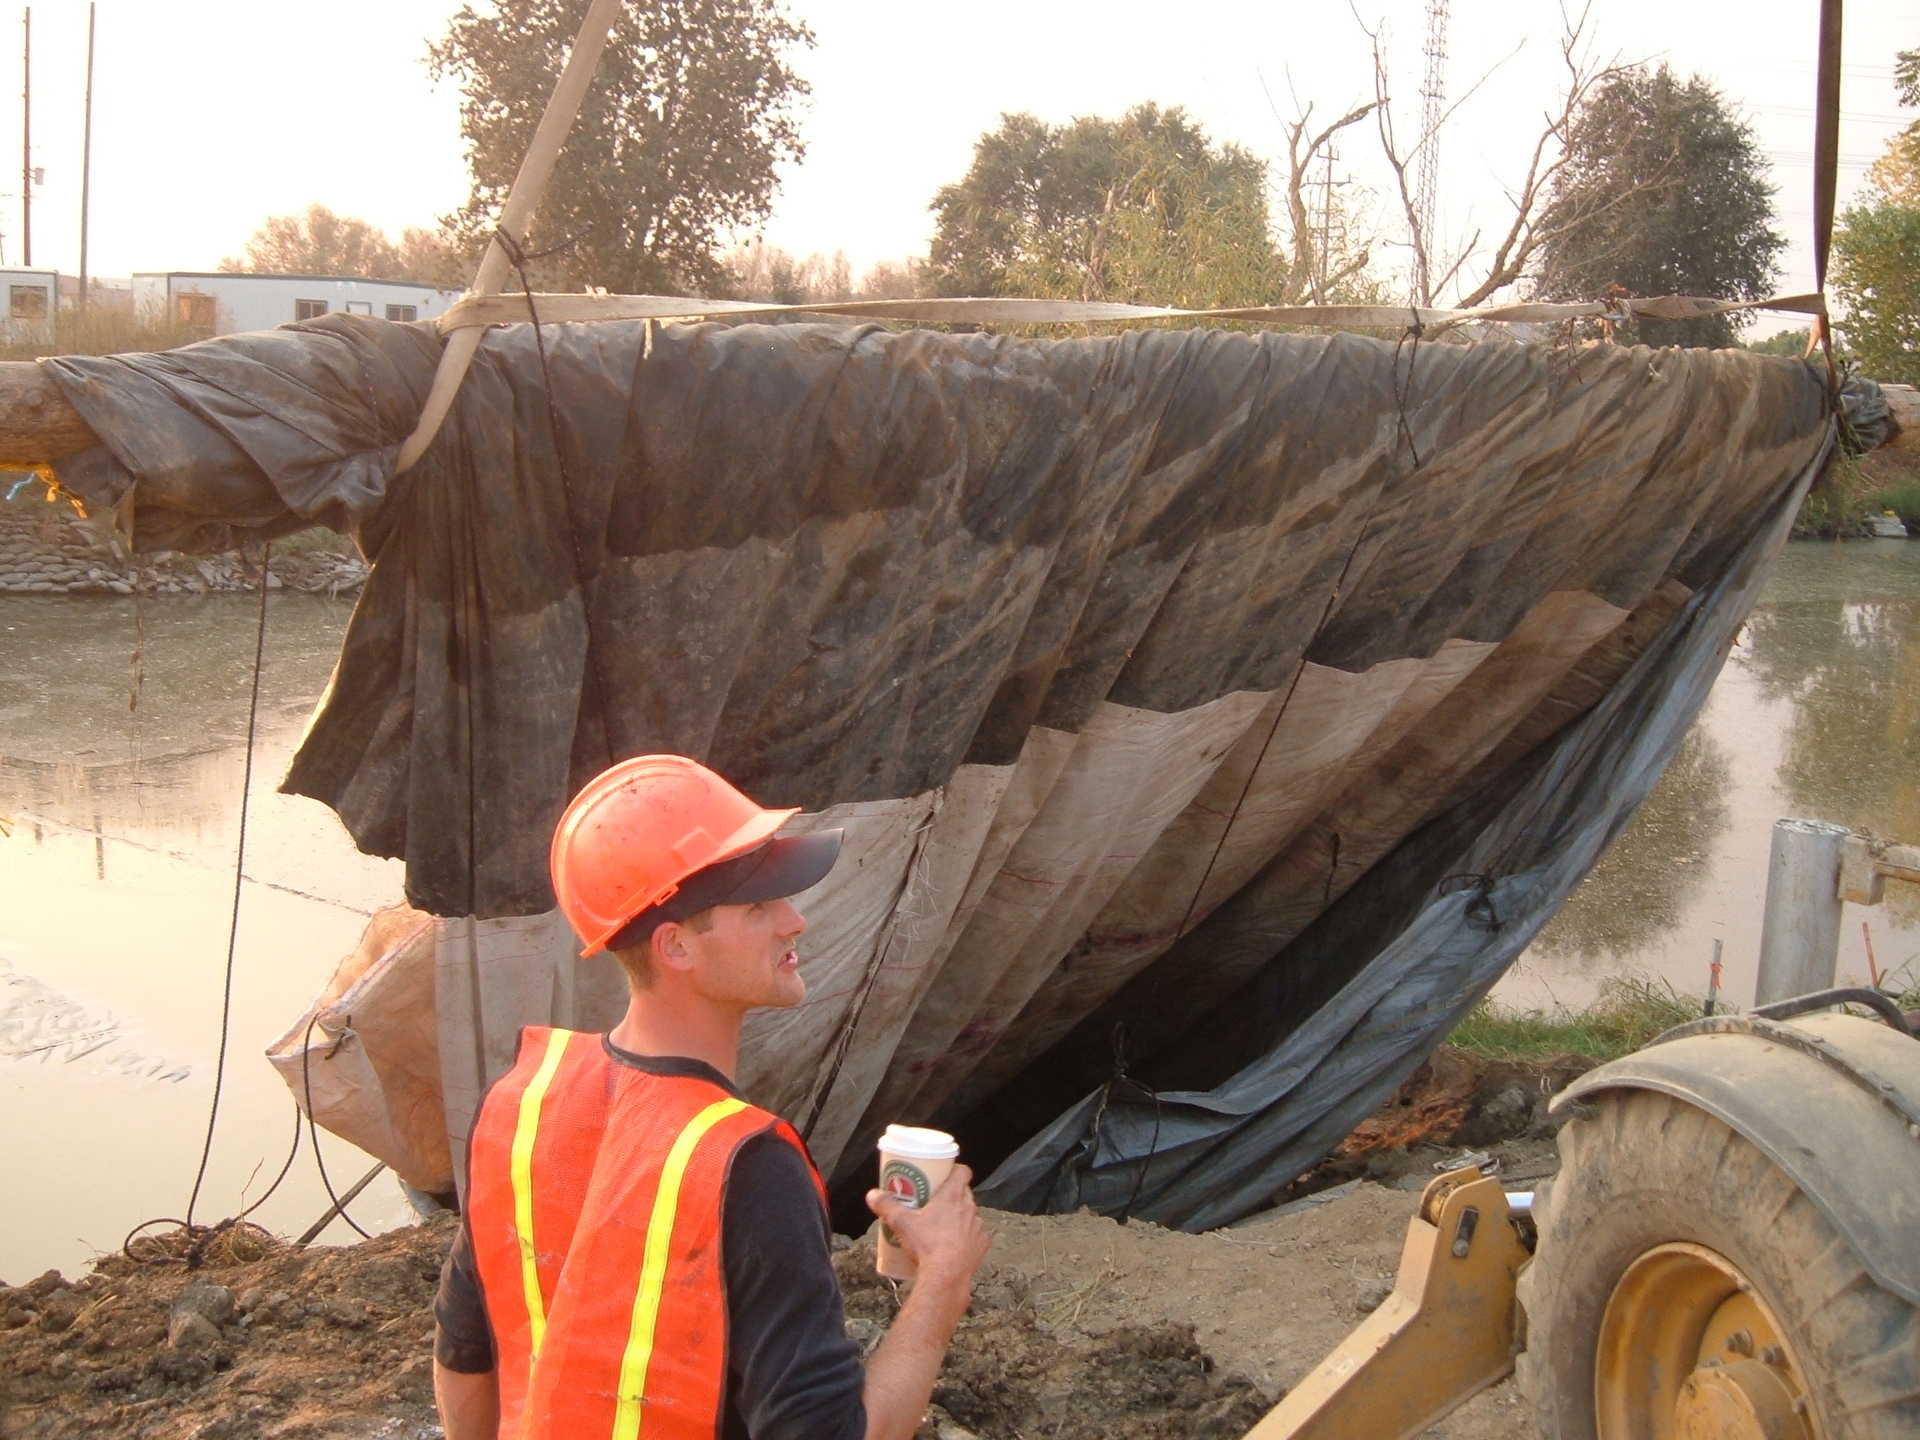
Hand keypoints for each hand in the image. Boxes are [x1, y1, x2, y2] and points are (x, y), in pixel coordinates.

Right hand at [867, 1163, 990, 1290]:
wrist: (946, 1276)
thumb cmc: (927, 1245)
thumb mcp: (901, 1223)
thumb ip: (886, 1206)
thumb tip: (873, 1195)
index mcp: (953, 1196)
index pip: (962, 1171)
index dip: (954, 1170)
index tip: (943, 1174)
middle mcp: (969, 1207)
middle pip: (964, 1193)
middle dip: (951, 1195)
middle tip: (934, 1202)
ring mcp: (977, 1227)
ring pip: (970, 1214)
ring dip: (960, 1217)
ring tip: (942, 1227)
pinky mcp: (982, 1245)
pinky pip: (975, 1235)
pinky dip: (967, 1237)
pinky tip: (954, 1245)